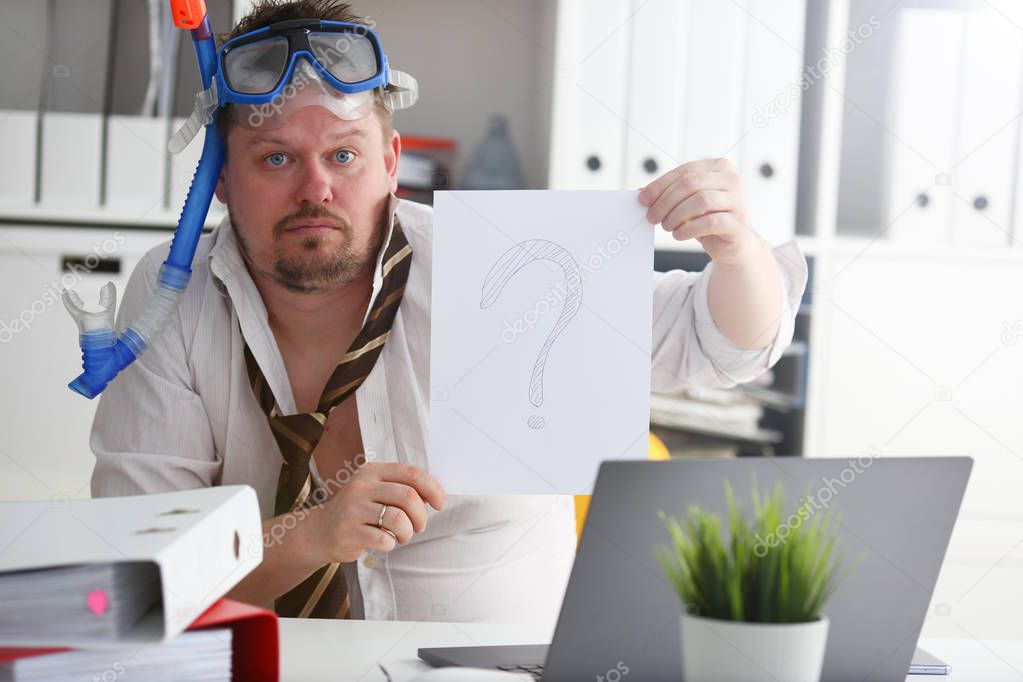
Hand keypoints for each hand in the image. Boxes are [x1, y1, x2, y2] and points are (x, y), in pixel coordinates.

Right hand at [309, 462, 445, 563]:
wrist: (320, 532)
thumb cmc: (357, 511)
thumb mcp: (375, 490)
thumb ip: (400, 488)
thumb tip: (434, 496)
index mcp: (372, 471)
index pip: (412, 473)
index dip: (432, 488)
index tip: (440, 503)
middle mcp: (362, 486)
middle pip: (409, 497)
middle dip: (421, 516)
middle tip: (418, 527)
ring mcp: (353, 508)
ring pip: (398, 519)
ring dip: (407, 532)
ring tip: (402, 536)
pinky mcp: (349, 531)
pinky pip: (383, 539)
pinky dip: (391, 544)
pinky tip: (385, 543)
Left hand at [638, 158, 761, 267]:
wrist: (734, 244)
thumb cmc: (710, 220)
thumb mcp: (688, 203)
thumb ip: (670, 194)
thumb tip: (642, 192)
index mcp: (718, 167)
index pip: (684, 171)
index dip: (660, 185)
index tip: (643, 199)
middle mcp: (731, 179)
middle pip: (690, 184)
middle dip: (665, 201)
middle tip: (652, 217)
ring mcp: (738, 200)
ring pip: (700, 200)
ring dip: (676, 215)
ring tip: (667, 226)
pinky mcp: (738, 223)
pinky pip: (710, 221)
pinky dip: (689, 229)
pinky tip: (678, 235)